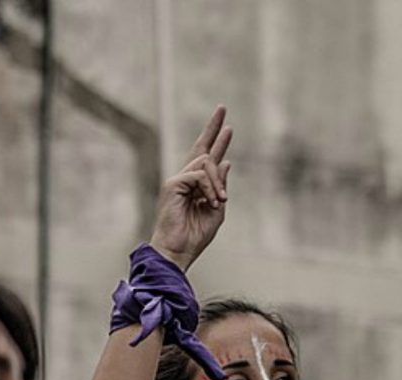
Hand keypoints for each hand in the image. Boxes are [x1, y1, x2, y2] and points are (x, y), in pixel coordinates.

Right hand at [149, 105, 232, 271]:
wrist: (177, 251)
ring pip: (206, 163)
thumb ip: (221, 187)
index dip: (218, 142)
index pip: (207, 158)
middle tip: (222, 107)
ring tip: (219, 201)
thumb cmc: (194, 236)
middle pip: (201, 147)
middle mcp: (185, 179)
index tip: (228, 127)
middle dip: (213, 127)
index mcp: (196, 187)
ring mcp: (177, 180)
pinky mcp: (173, 183)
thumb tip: (226, 162)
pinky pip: (200, 175)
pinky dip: (210, 188)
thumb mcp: (216, 210)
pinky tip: (212, 202)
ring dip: (218, 183)